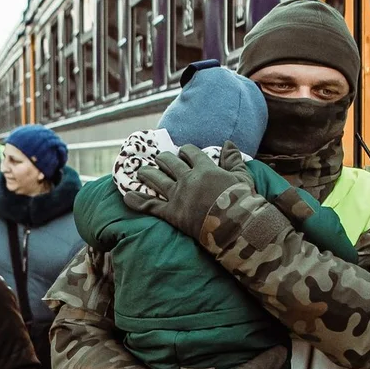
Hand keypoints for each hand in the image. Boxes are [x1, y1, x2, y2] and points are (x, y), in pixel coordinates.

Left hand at [123, 141, 254, 239]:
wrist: (236, 225)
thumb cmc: (243, 202)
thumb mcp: (242, 177)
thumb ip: (233, 159)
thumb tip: (228, 143)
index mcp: (205, 168)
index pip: (191, 153)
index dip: (185, 151)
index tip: (183, 152)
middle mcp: (188, 179)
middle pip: (169, 162)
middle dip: (163, 159)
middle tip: (160, 159)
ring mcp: (178, 196)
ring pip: (156, 179)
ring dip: (147, 173)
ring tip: (141, 171)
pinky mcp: (172, 213)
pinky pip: (150, 205)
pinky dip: (137, 201)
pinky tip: (127, 196)